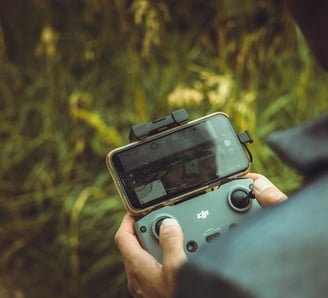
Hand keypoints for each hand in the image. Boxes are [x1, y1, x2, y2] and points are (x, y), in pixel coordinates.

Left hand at [115, 173, 286, 296]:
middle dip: (150, 230)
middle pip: (136, 243)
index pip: (123, 236)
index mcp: (137, 265)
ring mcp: (144, 282)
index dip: (129, 219)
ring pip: (146, 255)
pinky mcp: (153, 287)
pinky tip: (179, 258)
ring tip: (178, 241)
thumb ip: (171, 243)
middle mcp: (136, 274)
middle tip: (166, 223)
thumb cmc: (174, 296)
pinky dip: (163, 256)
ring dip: (159, 244)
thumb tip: (168, 223)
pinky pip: (154, 265)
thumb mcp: (176, 268)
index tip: (138, 210)